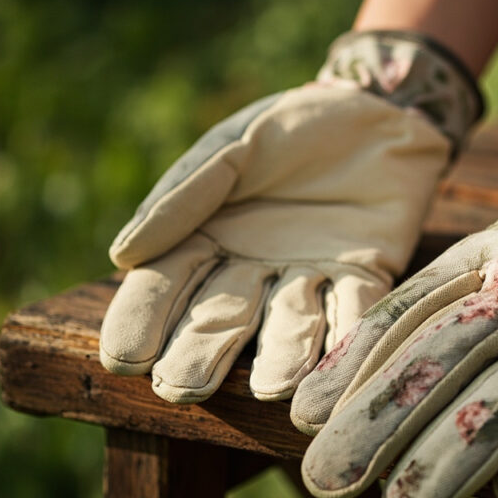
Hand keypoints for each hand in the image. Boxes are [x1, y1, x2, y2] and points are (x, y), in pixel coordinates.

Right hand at [99, 31, 482, 403]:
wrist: (376, 109)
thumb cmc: (291, 127)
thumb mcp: (235, 146)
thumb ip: (186, 194)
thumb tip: (122, 255)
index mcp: (206, 239)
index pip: (165, 287)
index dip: (143, 321)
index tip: (124, 357)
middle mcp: (253, 272)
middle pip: (222, 319)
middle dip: (203, 353)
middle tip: (183, 388)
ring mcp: (310, 279)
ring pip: (292, 325)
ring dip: (283, 356)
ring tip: (270, 387)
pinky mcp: (366, 277)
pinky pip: (357, 310)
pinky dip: (350, 339)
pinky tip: (339, 369)